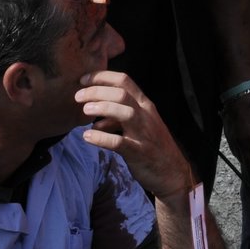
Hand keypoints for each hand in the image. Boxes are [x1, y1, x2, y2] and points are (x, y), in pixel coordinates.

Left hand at [78, 70, 195, 199]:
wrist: (172, 172)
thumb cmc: (152, 146)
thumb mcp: (141, 124)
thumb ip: (120, 118)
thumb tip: (97, 119)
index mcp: (145, 105)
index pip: (124, 81)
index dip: (102, 77)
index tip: (84, 80)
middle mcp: (145, 115)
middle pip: (121, 94)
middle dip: (97, 91)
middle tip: (77, 96)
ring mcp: (143, 133)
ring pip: (124, 113)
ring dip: (102, 108)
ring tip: (84, 111)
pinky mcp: (139, 152)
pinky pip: (119, 143)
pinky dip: (102, 138)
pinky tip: (87, 137)